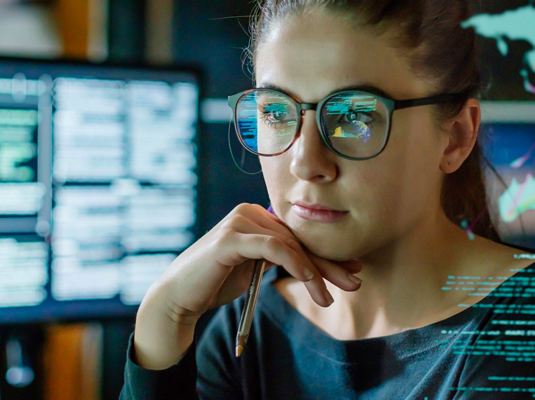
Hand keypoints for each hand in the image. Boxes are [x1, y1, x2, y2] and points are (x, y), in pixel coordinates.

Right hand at [132, 203, 360, 369]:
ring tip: (328, 298)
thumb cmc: (216, 284)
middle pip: (298, 239)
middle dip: (328, 263)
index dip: (327, 254)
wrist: (179, 299)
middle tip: (355, 282)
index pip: (298, 236)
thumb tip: (317, 264)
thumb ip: (279, 258)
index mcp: (255, 217)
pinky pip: (274, 248)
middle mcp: (248, 212)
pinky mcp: (231, 238)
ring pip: (290, 245)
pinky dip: (295, 265)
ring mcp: (238, 222)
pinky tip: (310, 283)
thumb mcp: (256, 269)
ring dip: (314, 273)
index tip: (353, 270)